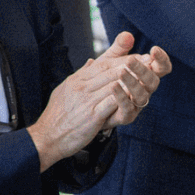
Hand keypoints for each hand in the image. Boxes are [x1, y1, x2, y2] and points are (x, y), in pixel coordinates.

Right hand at [33, 32, 160, 160]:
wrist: (46, 137)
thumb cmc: (57, 115)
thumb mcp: (66, 89)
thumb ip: (81, 75)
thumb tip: (91, 62)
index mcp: (77, 79)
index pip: (103, 63)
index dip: (122, 58)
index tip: (138, 56)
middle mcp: (82, 87)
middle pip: (111, 70)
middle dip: (132, 65)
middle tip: (149, 63)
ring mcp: (87, 101)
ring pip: (114, 83)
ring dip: (132, 80)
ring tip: (147, 77)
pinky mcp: (92, 116)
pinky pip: (112, 103)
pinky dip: (125, 97)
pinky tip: (136, 96)